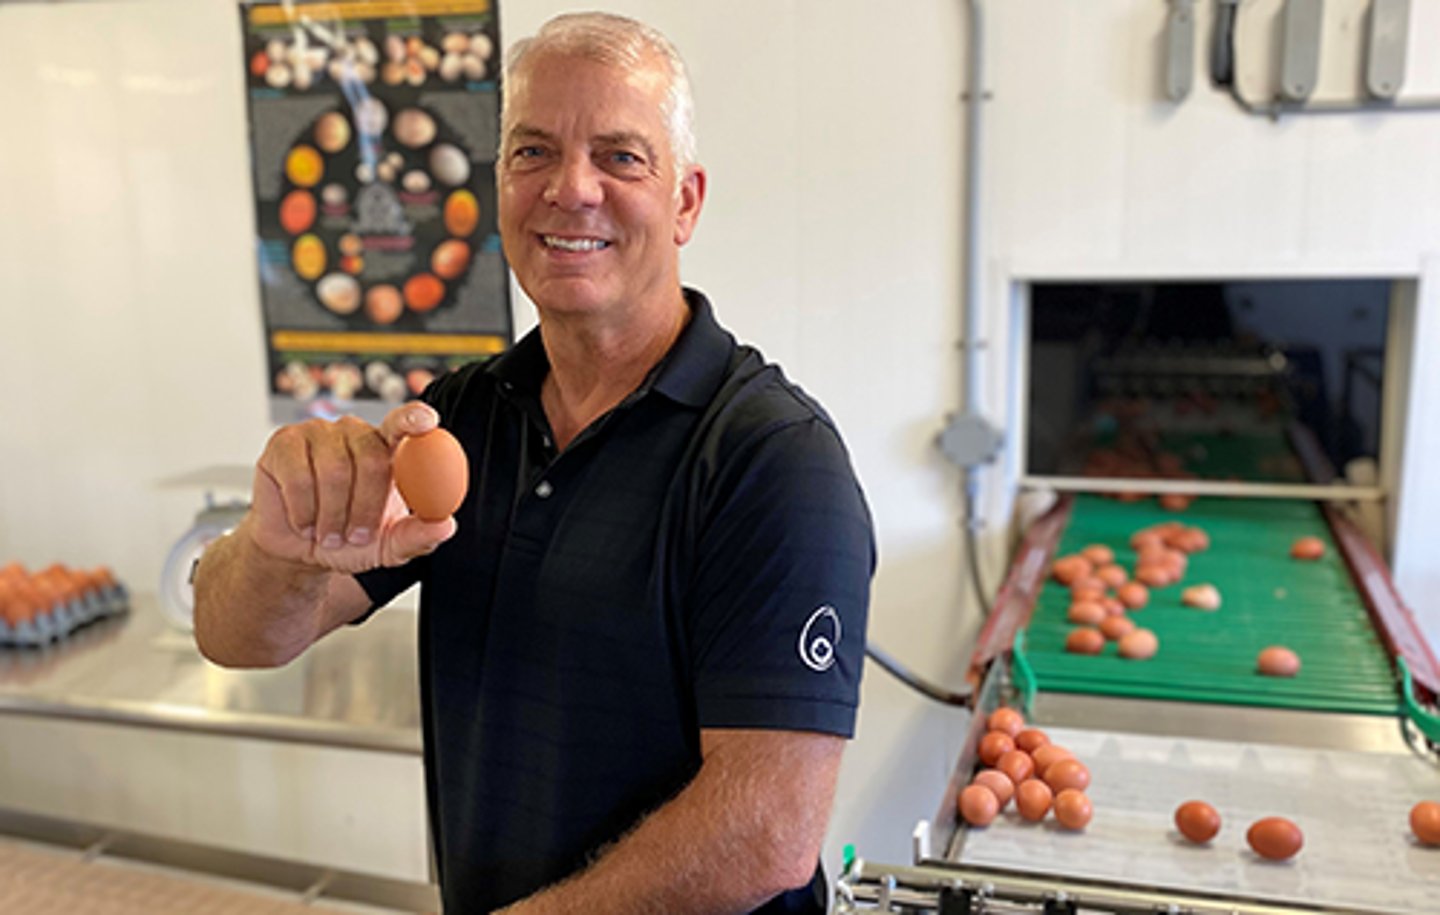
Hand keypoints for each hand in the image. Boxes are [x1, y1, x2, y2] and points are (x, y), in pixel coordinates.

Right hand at [243, 404, 457, 573]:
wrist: (296, 548)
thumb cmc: (346, 539)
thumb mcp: (387, 545)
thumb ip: (417, 536)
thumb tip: (446, 526)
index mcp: (385, 447)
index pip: (403, 423)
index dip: (414, 418)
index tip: (428, 421)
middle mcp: (354, 432)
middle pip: (370, 459)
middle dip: (365, 507)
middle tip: (356, 537)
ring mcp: (318, 432)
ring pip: (333, 471)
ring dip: (331, 515)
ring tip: (328, 535)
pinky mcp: (284, 442)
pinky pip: (298, 477)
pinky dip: (303, 511)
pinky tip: (304, 523)